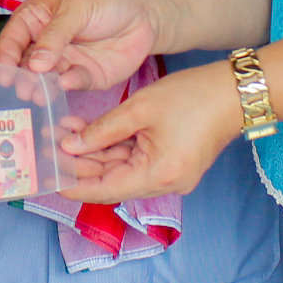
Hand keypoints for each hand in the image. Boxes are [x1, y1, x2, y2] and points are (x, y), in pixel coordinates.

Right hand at [0, 0, 160, 91]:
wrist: (145, 10)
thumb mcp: (76, 8)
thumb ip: (54, 36)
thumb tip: (34, 64)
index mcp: (35, 20)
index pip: (12, 40)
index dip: (6, 57)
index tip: (5, 75)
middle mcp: (46, 44)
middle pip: (26, 64)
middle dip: (23, 78)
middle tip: (24, 89)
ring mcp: (64, 61)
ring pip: (46, 79)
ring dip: (41, 87)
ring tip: (40, 94)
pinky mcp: (85, 76)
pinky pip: (72, 84)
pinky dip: (68, 85)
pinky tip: (67, 82)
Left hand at [56, 61, 242, 203]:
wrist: (235, 93)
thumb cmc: (193, 97)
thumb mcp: (139, 109)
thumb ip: (101, 130)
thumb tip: (70, 147)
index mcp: (158, 175)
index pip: (104, 189)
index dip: (73, 185)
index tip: (48, 179)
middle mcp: (165, 184)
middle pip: (111, 181)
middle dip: (79, 164)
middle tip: (47, 147)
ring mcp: (169, 176)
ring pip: (121, 170)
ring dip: (93, 154)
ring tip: (62, 133)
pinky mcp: (171, 164)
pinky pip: (135, 161)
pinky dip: (113, 149)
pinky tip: (87, 132)